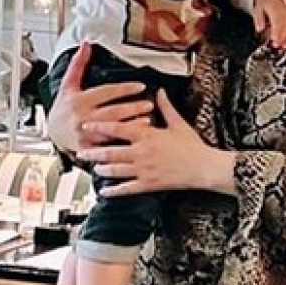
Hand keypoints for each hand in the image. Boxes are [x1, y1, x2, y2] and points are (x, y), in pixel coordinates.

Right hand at [47, 43, 152, 152]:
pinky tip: (135, 137)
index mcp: (78, 100)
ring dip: (132, 125)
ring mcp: (85, 134)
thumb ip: (79, 64)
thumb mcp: (68, 85)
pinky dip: (122, 141)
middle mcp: (82, 117)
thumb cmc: (63, 108)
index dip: (124, 89)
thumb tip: (86, 44)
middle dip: (132, 108)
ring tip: (148, 120)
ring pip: (112, 130)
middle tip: (148, 104)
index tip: (140, 87)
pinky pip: (108, 146)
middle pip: (112, 112)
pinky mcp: (88, 149)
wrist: (51, 133)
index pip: (105, 92)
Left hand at [78, 89, 235, 195]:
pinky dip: (114, 191)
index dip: (100, 127)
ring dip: (101, 170)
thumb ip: (166, 107)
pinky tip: (105, 192)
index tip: (87, 125)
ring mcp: (144, 169)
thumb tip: (160, 92)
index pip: (118, 129)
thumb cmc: (193, 146)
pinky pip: (127, 188)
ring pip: (115, 170)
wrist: (204, 167)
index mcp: (148, 135)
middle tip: (81, 152)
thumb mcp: (179, 123)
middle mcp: (141, 152)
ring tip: (94, 169)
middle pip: (110, 152)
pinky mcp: (149, 184)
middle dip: (93, 152)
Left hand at [253, 0, 285, 48]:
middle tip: (277, 45)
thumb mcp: (257, 9)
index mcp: (276, 11)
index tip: (274, 40)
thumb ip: (259, 19)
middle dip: (283, 38)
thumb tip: (259, 29)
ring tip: (284, 46)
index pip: (278, 23)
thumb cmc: (265, 6)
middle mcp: (285, 14)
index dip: (277, 32)